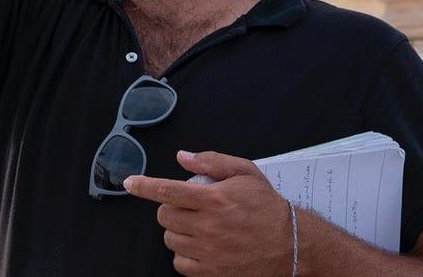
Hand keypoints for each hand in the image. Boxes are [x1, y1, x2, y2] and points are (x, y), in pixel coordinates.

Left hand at [124, 150, 291, 276]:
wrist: (292, 245)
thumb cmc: (268, 207)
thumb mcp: (245, 173)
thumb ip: (212, 161)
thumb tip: (182, 157)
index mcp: (214, 199)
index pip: (168, 190)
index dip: (144, 186)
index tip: (130, 183)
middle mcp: (208, 226)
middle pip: (164, 217)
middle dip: (170, 209)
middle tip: (187, 208)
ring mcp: (210, 252)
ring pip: (170, 240)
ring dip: (177, 231)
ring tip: (196, 227)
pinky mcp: (214, 272)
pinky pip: (180, 265)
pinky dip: (184, 255)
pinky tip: (198, 247)